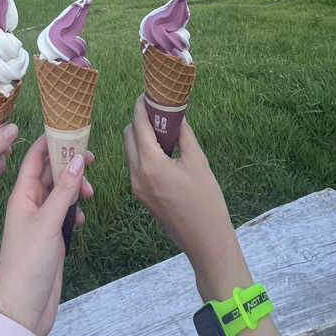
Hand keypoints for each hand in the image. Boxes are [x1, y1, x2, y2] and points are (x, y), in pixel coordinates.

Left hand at [0, 136, 93, 335]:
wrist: (23, 309)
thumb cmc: (27, 264)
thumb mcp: (47, 223)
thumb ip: (63, 191)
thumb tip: (77, 160)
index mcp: (21, 195)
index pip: (34, 158)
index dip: (51, 142)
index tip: (72, 130)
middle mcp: (30, 204)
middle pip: (51, 172)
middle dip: (69, 164)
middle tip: (91, 159)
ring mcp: (41, 221)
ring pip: (61, 192)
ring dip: (76, 188)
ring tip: (90, 194)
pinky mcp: (52, 237)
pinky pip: (66, 212)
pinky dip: (76, 210)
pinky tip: (82, 218)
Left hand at [123, 95, 234, 294]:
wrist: (205, 241)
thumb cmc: (206, 201)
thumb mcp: (198, 161)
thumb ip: (183, 135)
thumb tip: (176, 116)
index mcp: (150, 163)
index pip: (138, 124)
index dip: (141, 105)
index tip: (149, 94)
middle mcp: (136, 174)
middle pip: (128, 135)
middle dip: (139, 120)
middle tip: (159, 111)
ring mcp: (136, 187)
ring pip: (129, 151)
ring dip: (140, 136)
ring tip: (164, 130)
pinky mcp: (141, 196)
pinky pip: (135, 166)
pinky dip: (143, 152)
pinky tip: (163, 151)